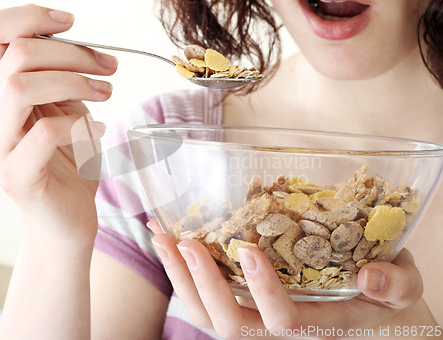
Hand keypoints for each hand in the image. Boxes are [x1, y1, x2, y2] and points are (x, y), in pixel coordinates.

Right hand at [0, 4, 117, 246]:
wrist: (68, 216)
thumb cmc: (68, 158)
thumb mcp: (65, 105)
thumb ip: (58, 74)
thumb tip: (71, 36)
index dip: (28, 16)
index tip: (71, 22)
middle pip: (14, 55)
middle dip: (72, 52)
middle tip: (107, 66)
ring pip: (20, 87)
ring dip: (74, 82)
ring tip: (105, 92)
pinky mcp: (16, 176)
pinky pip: (44, 132)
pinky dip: (79, 123)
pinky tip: (96, 130)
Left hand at [148, 218, 427, 338]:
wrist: (368, 310)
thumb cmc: (385, 298)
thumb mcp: (405, 288)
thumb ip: (397, 284)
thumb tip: (372, 277)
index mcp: (318, 327)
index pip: (283, 322)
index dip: (264, 293)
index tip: (248, 252)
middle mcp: (279, 329)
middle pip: (231, 326)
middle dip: (203, 285)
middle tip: (183, 241)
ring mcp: (256, 319)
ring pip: (208, 317)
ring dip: (181, 278)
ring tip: (161, 237)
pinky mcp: (243, 306)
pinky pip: (205, 301)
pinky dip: (183, 274)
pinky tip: (169, 243)